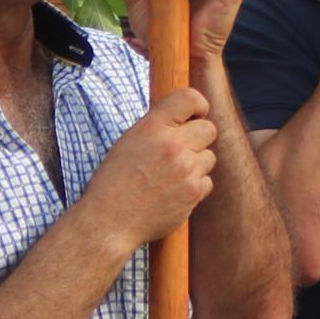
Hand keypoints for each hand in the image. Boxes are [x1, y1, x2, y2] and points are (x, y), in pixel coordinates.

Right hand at [85, 87, 218, 249]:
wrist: (109, 220)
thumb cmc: (114, 181)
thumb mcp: (129, 141)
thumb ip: (157, 128)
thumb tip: (183, 118)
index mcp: (152, 127)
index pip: (189, 98)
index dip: (198, 105)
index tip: (196, 114)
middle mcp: (172, 144)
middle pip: (209, 129)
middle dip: (199, 138)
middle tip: (183, 150)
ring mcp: (186, 169)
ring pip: (210, 157)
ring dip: (196, 164)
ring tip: (172, 175)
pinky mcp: (193, 192)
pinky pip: (207, 181)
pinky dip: (195, 187)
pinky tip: (174, 192)